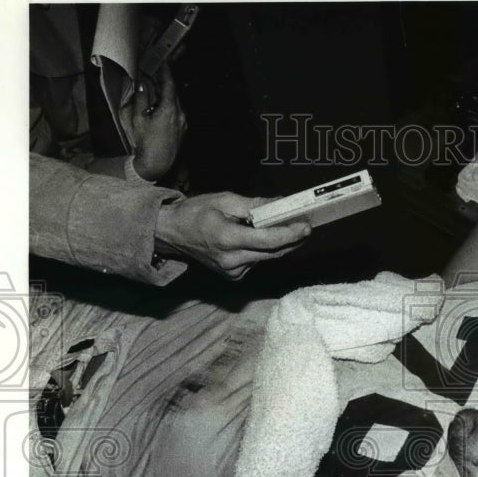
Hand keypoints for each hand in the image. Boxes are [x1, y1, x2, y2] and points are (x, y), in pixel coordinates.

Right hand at [121, 63, 186, 181]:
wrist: (157, 163)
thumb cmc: (146, 142)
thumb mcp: (138, 118)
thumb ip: (141, 99)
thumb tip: (141, 85)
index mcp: (169, 109)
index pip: (169, 85)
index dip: (166, 72)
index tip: (164, 63)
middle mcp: (180, 115)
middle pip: (173, 93)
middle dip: (164, 84)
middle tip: (153, 75)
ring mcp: (183, 123)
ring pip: (175, 103)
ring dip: (165, 96)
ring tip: (154, 92)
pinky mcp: (183, 129)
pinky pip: (177, 113)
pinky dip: (169, 107)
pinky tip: (158, 109)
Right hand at [155, 192, 311, 278]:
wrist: (171, 233)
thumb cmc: (195, 213)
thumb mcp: (224, 200)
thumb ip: (254, 205)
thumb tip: (281, 203)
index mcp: (227, 239)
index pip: (267, 241)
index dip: (290, 234)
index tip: (306, 227)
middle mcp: (231, 260)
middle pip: (272, 252)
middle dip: (292, 239)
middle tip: (306, 226)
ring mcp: (232, 271)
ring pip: (267, 258)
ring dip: (280, 244)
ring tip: (290, 228)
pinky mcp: (234, 276)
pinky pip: (258, 261)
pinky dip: (265, 250)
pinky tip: (264, 239)